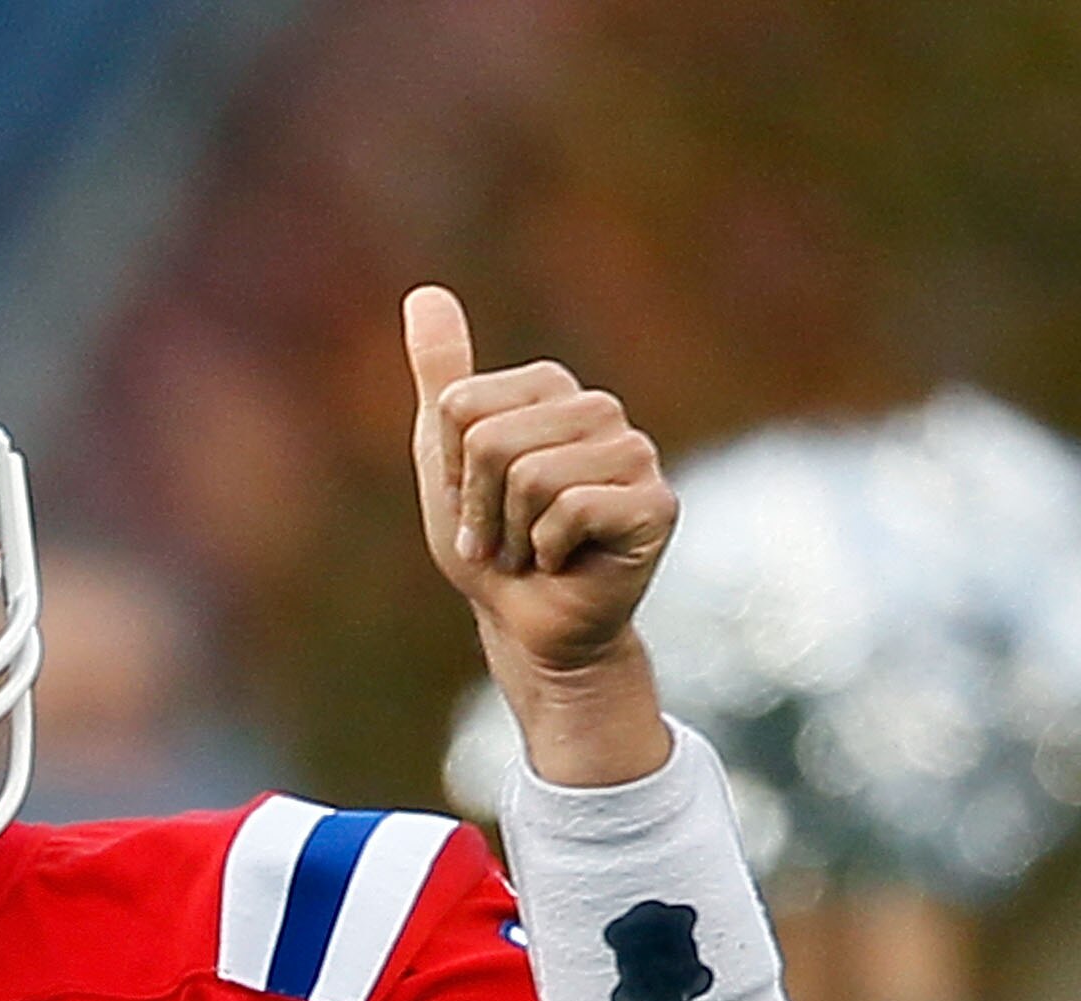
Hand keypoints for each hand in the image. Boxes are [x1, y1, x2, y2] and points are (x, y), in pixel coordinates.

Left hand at [404, 285, 675, 676]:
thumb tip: (424, 292)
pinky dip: (549, 553)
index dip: (452, 474)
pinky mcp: (656, 503)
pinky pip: (570, 510)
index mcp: (552, 390)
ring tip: (535, 552)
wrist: (529, 629)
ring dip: (515, 535)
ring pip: (531, 477)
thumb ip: (442, 377)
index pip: (460, 408)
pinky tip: (567, 564)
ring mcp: (635, 454)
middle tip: (505, 539)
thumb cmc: (493, 550)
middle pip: (492, 441)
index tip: (475, 507)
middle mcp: (599, 410)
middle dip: (481, 509)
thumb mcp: (448, 459)